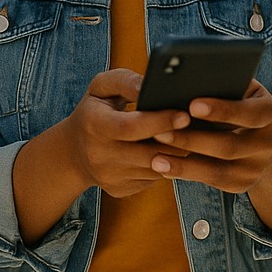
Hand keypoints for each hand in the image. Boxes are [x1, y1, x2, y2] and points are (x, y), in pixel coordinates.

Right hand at [55, 68, 189, 199]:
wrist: (73, 152)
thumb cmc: (94, 111)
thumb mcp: (101, 88)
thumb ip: (125, 81)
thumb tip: (149, 85)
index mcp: (93, 124)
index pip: (130, 127)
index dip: (160, 121)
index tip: (185, 115)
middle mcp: (99, 155)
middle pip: (148, 152)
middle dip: (177, 141)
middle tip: (197, 127)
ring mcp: (110, 176)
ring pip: (156, 168)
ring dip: (176, 154)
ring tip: (189, 137)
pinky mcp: (120, 190)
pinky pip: (153, 179)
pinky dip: (166, 165)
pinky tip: (171, 151)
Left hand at [147, 81, 271, 193]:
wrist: (258, 137)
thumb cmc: (237, 101)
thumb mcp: (238, 89)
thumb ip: (221, 85)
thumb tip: (186, 79)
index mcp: (268, 111)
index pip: (248, 112)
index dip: (222, 110)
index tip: (192, 105)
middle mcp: (267, 143)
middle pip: (228, 145)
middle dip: (192, 139)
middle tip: (160, 132)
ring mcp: (256, 168)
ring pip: (218, 169)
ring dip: (184, 163)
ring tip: (155, 156)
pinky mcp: (242, 184)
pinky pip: (211, 181)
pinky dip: (185, 173)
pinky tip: (163, 167)